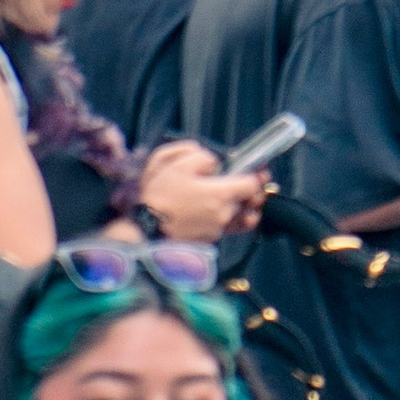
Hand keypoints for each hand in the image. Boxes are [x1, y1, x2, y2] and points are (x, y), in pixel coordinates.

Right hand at [137, 140, 270, 243]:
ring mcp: (215, 231)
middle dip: (252, 193)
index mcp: (221, 194)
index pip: (253, 185)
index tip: (258, 170)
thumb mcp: (176, 165)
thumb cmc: (158, 197)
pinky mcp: (206, 242)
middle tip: (250, 184)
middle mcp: (224, 215)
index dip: (256, 176)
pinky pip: (225, 230)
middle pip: (249, 203)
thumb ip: (201, 157)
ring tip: (239, 200)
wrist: (141, 231)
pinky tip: (220, 214)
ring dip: (242, 209)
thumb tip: (215, 163)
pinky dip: (228, 222)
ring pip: (239, 218)